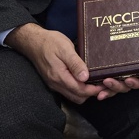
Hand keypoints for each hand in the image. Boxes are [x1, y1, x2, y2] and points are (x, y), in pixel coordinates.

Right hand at [5, 23, 138, 102]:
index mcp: (59, 76)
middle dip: (91, 93)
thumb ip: (75, 64)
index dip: (94, 90)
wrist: (33, 41)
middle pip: (77, 97)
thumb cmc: (50, 42)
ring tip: (96, 81)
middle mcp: (56, 84)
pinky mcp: (54, 80)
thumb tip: (85, 78)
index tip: (105, 84)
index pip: (80, 91)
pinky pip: (68, 90)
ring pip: (73, 95)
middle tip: (103, 83)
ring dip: (84, 91)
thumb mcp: (65, 49)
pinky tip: (84, 78)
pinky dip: (77, 88)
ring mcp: (54, 83)